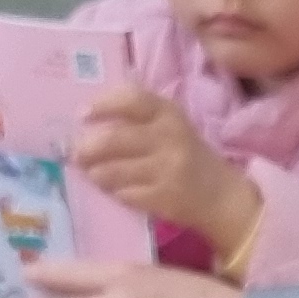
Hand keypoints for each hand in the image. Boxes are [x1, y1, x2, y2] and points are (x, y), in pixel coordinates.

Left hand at [72, 84, 260, 255]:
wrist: (221, 196)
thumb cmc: (187, 156)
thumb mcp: (171, 126)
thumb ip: (138, 116)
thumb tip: (88, 115)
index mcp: (169, 114)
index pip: (131, 99)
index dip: (102, 105)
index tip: (82, 115)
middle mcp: (170, 138)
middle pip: (114, 138)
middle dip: (87, 148)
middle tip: (77, 154)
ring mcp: (167, 170)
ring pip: (114, 170)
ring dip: (96, 173)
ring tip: (93, 173)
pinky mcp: (164, 198)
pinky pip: (125, 194)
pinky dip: (114, 192)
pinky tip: (115, 190)